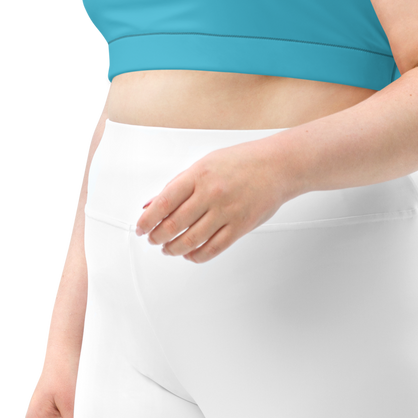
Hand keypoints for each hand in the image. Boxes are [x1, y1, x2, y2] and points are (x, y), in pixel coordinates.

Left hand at [135, 138, 288, 262]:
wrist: (277, 166)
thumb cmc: (241, 161)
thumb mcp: (204, 164)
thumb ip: (178, 184)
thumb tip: (152, 203)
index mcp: (198, 175)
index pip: (163, 203)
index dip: (147, 220)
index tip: (141, 228)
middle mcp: (211, 194)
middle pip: (174, 225)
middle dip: (158, 237)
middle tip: (153, 240)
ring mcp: (226, 212)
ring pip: (191, 240)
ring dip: (174, 249)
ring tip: (168, 249)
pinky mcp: (240, 227)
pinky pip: (213, 248)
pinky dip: (197, 256)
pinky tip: (190, 254)